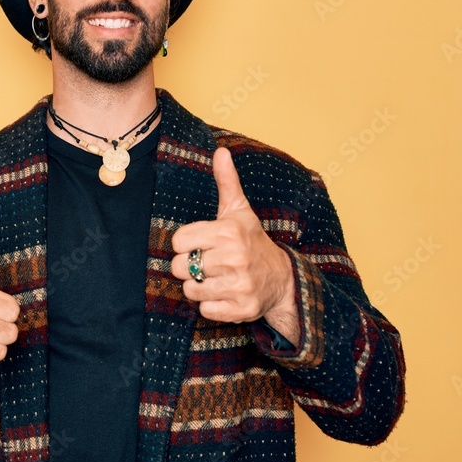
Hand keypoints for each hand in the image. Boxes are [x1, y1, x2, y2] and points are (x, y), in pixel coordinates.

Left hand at [171, 148, 299, 343]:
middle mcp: (234, 258)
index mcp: (228, 232)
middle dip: (188, 266)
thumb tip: (221, 151)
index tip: (200, 244)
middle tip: (206, 263)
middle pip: (179, 267)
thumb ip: (227, 182)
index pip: (178, 241)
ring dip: (198, 287)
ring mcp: (239, 285)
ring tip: (216, 278)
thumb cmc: (252, 241)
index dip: (185, 243)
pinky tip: (224, 294)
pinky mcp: (241, 309)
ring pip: (190, 290)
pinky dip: (210, 305)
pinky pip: (204, 310)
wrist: (283, 279)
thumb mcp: (239, 211)